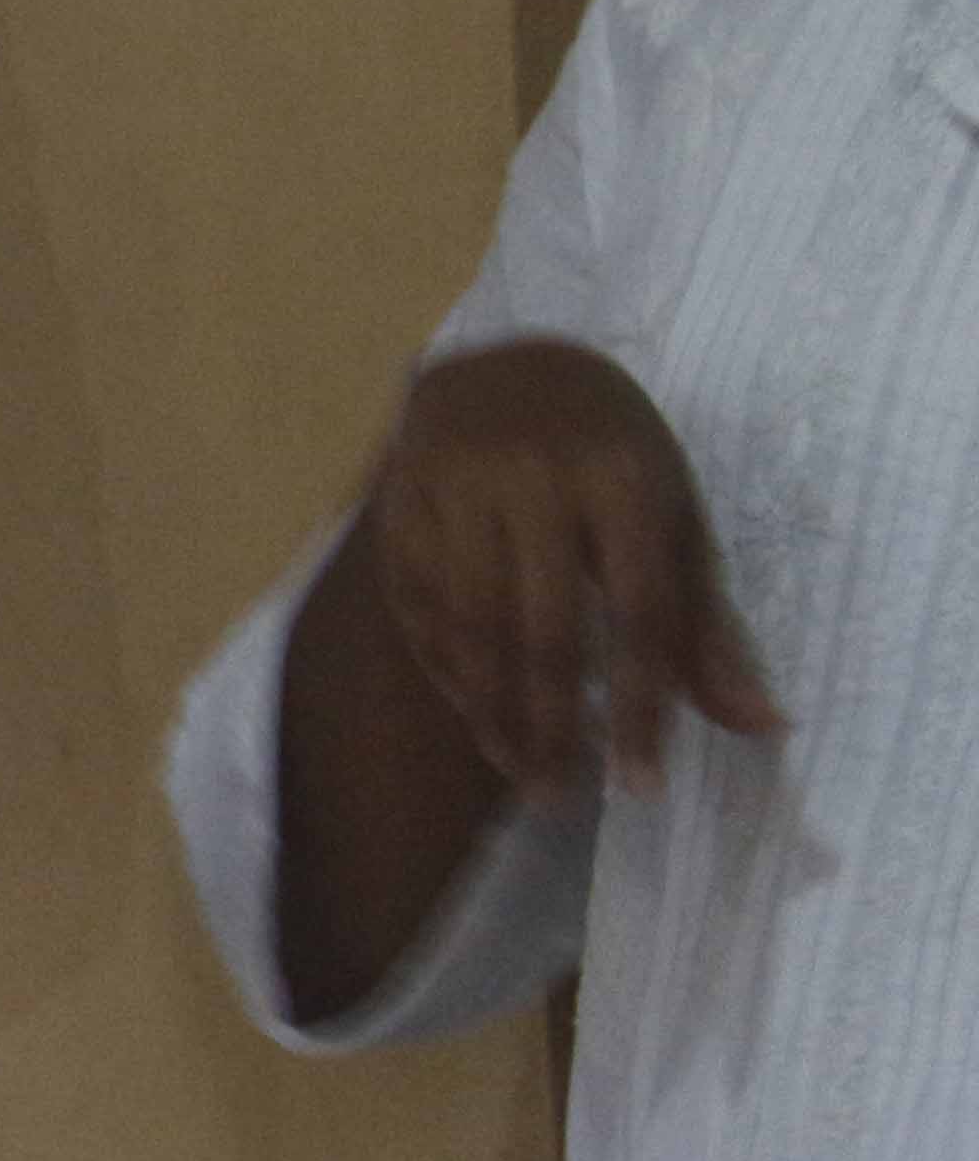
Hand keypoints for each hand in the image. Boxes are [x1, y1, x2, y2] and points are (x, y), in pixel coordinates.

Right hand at [364, 336, 780, 794]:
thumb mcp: (676, 517)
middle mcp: (530, 477)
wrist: (508, 363)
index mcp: (621, 478)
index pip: (638, 612)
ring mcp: (454, 484)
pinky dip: (443, 667)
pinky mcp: (399, 495)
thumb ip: (707, 624)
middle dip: (552, 724)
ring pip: (469, 623)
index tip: (640, 784)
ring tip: (521, 772)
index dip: (642, 706)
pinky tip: (474, 712)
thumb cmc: (613, 450)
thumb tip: (762, 726)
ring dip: (491, 710)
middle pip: (540, 627)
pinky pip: (415, 602)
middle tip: (561, 797)